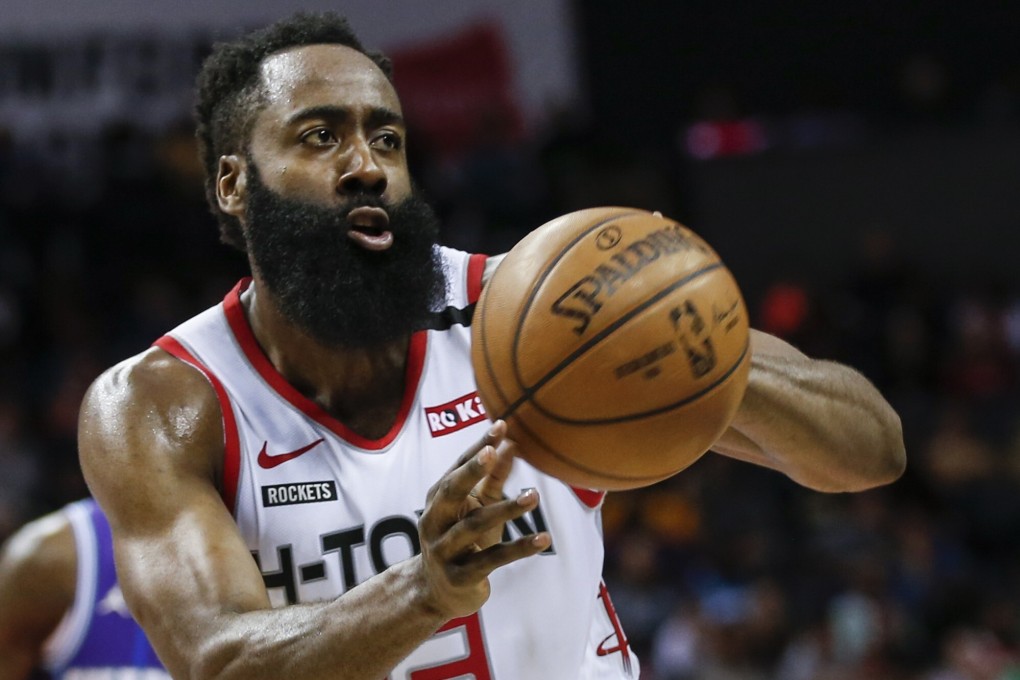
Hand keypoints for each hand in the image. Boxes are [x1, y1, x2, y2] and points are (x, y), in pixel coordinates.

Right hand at [416, 420, 551, 620]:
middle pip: (452, 491)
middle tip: (493, 451)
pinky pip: (492, 560)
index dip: (478, 447)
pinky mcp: (461, 577)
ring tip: (535, 496)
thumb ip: (493, 477)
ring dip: (506, 509)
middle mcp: (434, 521)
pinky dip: (519, 548)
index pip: (458, 467)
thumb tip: (512, 442)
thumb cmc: (463, 541)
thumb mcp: (477, 507)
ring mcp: (444, 550)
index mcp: (438, 500)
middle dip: (472, 469)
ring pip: (474, 525)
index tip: (500, 425)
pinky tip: (543, 539)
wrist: (438, 593)